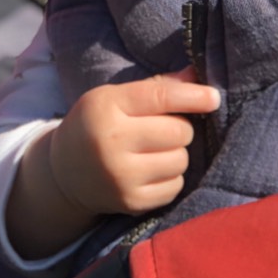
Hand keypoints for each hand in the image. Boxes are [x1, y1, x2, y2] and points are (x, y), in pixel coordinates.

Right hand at [6, 69, 218, 258]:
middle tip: (162, 129)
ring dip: (177, 152)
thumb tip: (197, 75)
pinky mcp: (131, 202)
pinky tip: (151, 170)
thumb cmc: (97, 125)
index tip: (214, 98)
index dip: (193, 96)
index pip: (161, 97)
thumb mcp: (115, 97)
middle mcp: (111, 142)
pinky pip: (175, 186)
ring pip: (181, 159)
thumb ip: (156, 87)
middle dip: (180, 127)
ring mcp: (121, 176)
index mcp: (106, 107)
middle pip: (179, 131)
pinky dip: (171, 176)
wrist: (64, 172)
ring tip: (155, 150)